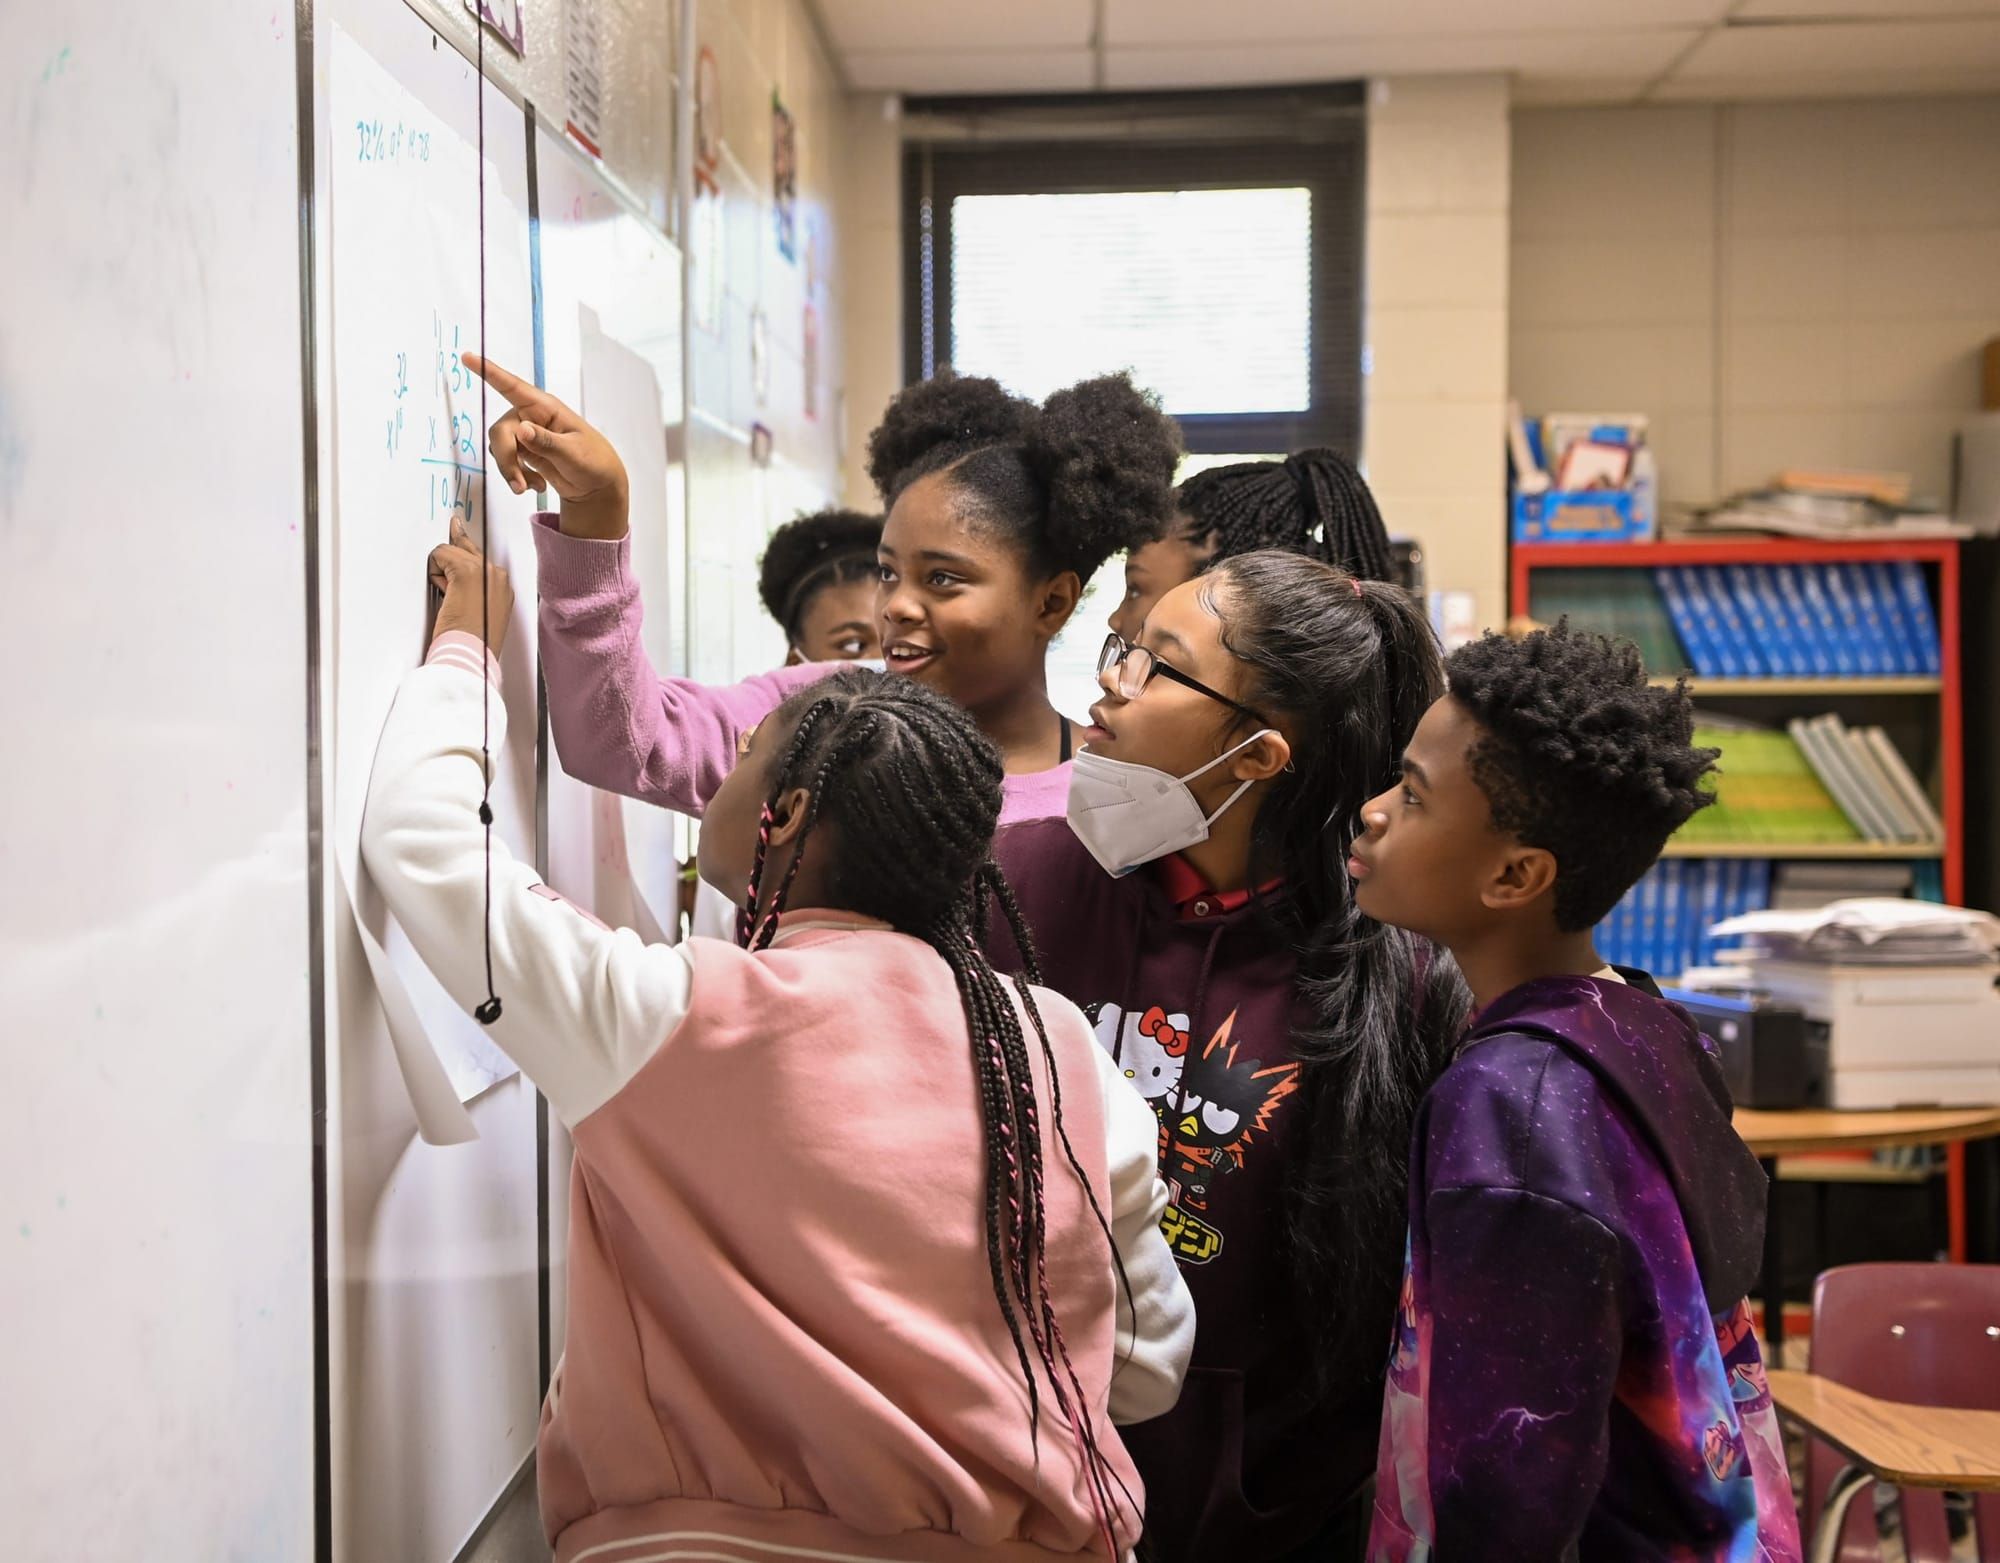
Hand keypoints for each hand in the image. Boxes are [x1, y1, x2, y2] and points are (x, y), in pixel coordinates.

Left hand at [430, 515, 515, 657]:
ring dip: (443, 571)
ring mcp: (485, 572)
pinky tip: (443, 591)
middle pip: (469, 549)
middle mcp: (498, 576)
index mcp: (503, 588)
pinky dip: (435, 572)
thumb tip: (455, 585)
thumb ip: (474, 595)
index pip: (481, 560)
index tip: (461, 529)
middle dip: (457, 546)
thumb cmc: (473, 642)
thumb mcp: (480, 616)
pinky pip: (441, 555)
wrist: (471, 654)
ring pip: (454, 551)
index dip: (466, 548)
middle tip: (455, 522)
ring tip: (447, 596)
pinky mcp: (467, 571)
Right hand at [464, 352, 629, 541]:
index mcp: (547, 408)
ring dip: (511, 471)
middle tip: (518, 484)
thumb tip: (521, 429)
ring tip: (531, 487)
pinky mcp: (523, 452)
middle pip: (500, 431)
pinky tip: (536, 485)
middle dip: (505, 459)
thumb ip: (547, 443)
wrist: (597, 487)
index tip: (468, 357)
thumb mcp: (575, 454)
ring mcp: (526, 435)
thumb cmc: (594, 462)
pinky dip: (517, 477)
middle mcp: (532, 417)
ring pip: (499, 448)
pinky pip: (507, 462)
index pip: (514, 387)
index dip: (489, 372)